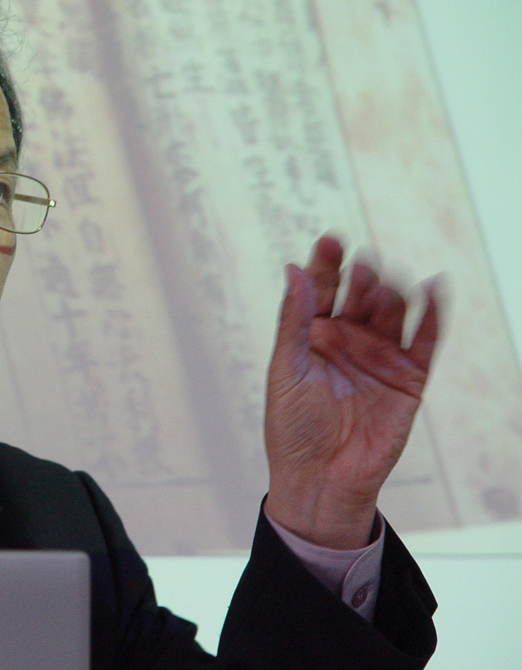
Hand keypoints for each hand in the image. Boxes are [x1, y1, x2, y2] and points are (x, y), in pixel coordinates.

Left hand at [264, 236, 441, 548]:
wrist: (320, 479)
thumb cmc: (292, 429)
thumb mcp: (286, 370)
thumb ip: (294, 321)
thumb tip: (294, 269)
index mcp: (312, 336)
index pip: (321, 290)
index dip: (327, 265)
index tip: (331, 241)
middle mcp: (347, 340)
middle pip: (360, 295)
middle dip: (361, 277)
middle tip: (361, 267)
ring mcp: (379, 357)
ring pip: (392, 312)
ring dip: (391, 293)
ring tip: (384, 286)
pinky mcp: (408, 378)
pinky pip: (424, 341)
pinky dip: (432, 315)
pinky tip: (433, 289)